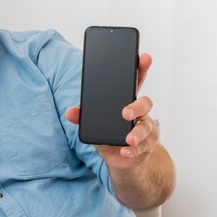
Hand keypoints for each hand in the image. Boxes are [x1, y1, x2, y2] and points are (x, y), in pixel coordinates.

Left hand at [65, 53, 158, 172]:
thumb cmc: (108, 135)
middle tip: (125, 113)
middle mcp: (139, 112)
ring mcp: (145, 128)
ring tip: (127, 139)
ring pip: (146, 126)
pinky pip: (144, 145)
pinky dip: (133, 149)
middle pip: (145, 102)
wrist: (121, 159)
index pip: (135, 81)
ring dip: (137, 132)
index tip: (143, 57)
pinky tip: (125, 150)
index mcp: (126, 101)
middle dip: (137, 106)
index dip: (140, 68)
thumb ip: (82, 117)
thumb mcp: (93, 125)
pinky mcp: (146, 145)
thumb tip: (69, 112)